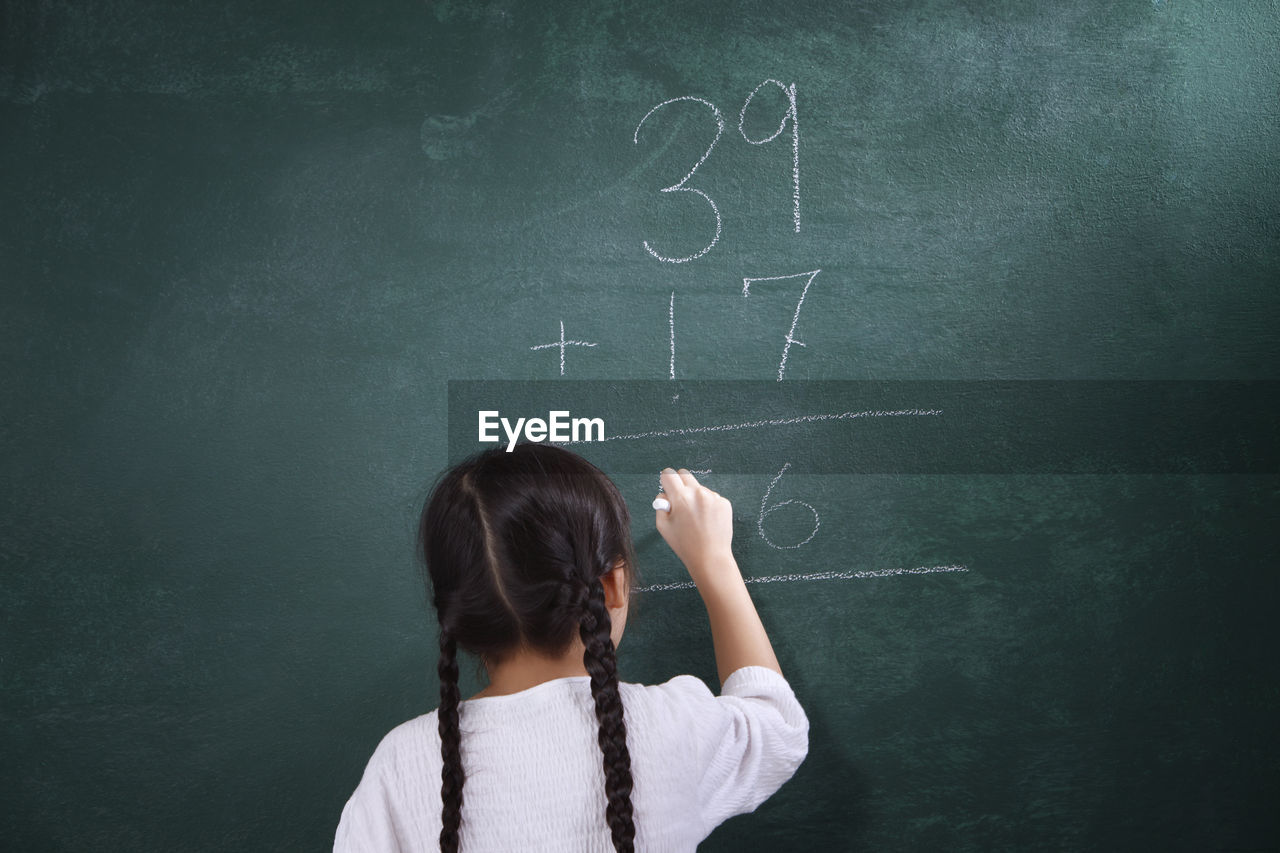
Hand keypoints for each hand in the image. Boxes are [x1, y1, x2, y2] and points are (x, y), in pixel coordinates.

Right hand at [655, 468, 735, 585]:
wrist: (710, 557)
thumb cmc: (684, 544)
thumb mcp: (663, 526)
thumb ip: (660, 505)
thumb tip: (665, 494)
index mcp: (681, 497)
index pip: (669, 474)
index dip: (665, 480)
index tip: (667, 486)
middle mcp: (698, 493)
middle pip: (685, 474)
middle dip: (679, 483)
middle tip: (679, 500)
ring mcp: (713, 497)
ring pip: (699, 488)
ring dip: (695, 497)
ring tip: (696, 518)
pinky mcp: (724, 503)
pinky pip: (712, 497)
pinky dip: (707, 505)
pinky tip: (707, 521)